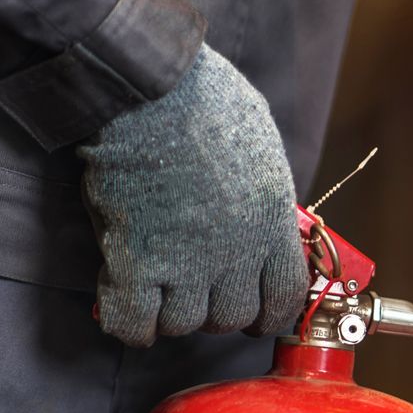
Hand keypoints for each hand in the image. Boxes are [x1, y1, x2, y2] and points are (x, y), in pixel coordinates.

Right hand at [79, 44, 310, 345]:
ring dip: (170, 314)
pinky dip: (130, 325)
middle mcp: (236, 250)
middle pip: (232, 317)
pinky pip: (134, 322)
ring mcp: (186, 260)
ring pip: (184, 323)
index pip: (285, 298)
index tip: (255, 309)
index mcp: (272, 221)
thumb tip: (265, 221)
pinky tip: (126, 308)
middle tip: (197, 289)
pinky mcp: (135, 260)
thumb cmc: (206, 100)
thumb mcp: (263, 149)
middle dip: (215, 311)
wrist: (151, 87)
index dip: (269, 311)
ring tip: (159, 289)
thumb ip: (265, 196)